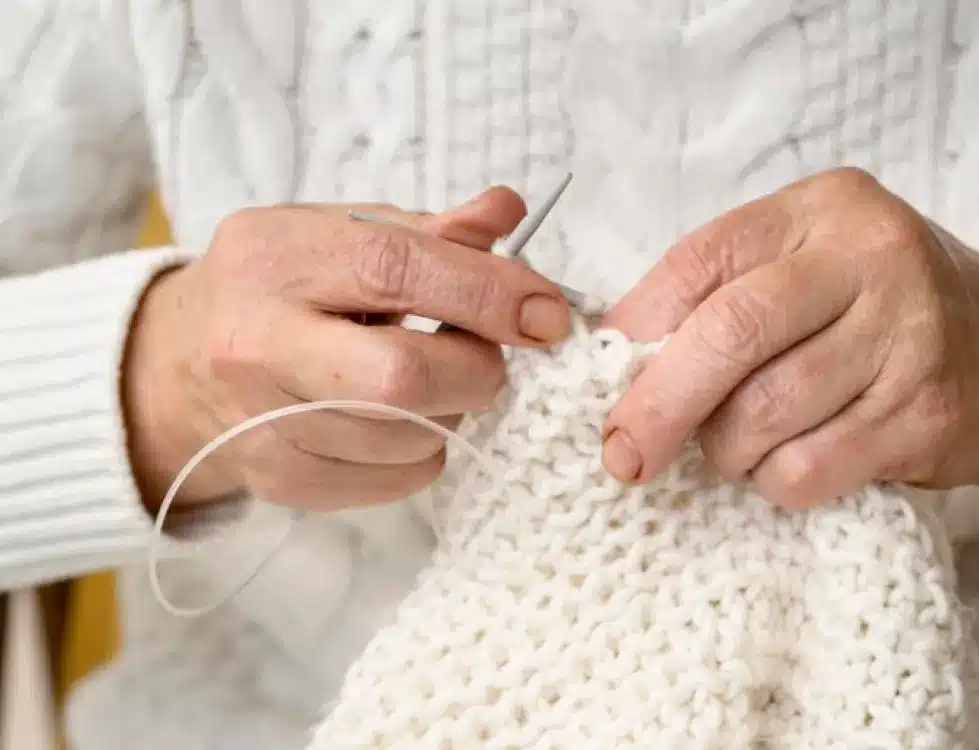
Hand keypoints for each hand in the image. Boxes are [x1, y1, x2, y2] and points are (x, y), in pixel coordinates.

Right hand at [124, 187, 572, 511]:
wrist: (182, 360)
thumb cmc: (282, 286)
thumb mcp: (341, 233)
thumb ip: (429, 230)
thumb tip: (507, 212)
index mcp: (279, 258)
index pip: (397, 270)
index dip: (488, 293)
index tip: (546, 313)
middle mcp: (258, 343)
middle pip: (400, 378)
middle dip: (475, 369)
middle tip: (489, 355)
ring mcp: (263, 422)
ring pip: (409, 439)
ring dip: (453, 410)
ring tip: (430, 378)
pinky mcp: (281, 480)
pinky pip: (397, 481)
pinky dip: (424, 450)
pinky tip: (399, 419)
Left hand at [601, 168, 978, 506]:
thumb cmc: (898, 315)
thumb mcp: (822, 265)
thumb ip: (732, 290)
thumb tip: (621, 353)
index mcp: (827, 208)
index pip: (702, 260)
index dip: (639, 326)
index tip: (606, 376)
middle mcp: (872, 258)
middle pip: (729, 334)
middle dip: (658, 404)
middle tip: (625, 453)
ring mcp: (907, 337)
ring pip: (761, 415)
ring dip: (725, 451)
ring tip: (738, 446)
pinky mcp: (924, 415)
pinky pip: (805, 469)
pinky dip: (774, 482)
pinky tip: (788, 464)